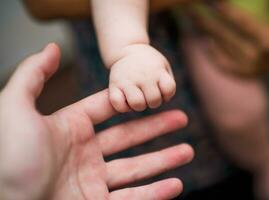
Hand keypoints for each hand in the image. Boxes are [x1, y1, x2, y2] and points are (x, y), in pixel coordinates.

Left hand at [0, 44, 193, 199]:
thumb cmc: (8, 158)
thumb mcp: (15, 108)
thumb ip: (33, 75)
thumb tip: (54, 48)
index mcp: (70, 129)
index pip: (108, 111)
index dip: (132, 103)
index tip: (153, 96)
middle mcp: (84, 154)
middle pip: (129, 138)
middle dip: (158, 128)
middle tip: (182, 119)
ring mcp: (92, 182)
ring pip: (136, 169)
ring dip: (164, 160)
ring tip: (188, 151)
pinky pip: (132, 199)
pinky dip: (156, 193)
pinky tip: (176, 184)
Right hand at [109, 44, 175, 111]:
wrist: (127, 50)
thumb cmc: (150, 64)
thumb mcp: (163, 67)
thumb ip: (168, 84)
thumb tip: (165, 100)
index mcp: (157, 70)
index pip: (168, 89)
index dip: (167, 94)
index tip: (161, 89)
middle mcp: (143, 75)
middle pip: (154, 100)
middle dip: (153, 102)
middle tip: (148, 95)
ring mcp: (127, 80)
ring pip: (137, 104)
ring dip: (139, 106)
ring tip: (137, 99)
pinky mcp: (113, 85)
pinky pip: (117, 103)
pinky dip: (122, 107)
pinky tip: (125, 101)